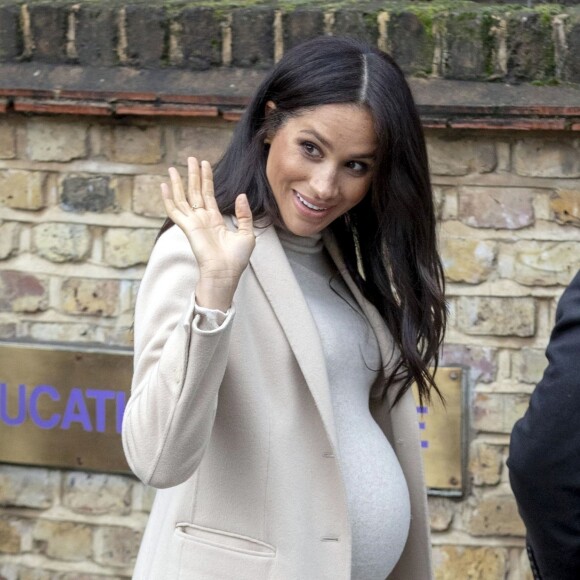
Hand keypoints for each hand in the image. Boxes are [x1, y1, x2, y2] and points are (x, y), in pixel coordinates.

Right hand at [161, 157, 254, 310]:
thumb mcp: (246, 234)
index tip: (205, 164)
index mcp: (215, 221)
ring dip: (179, 182)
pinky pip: (174, 210)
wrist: (225, 273)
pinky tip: (164, 185)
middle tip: (191, 158)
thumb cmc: (236, 259)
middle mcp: (202, 220)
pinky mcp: (188, 227)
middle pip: (195, 192)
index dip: (207, 179)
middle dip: (193, 175)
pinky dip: (168, 198)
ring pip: (183, 198)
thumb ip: (244, 214)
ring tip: (174, 167)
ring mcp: (193, 223)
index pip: (208, 195)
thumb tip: (240, 195)